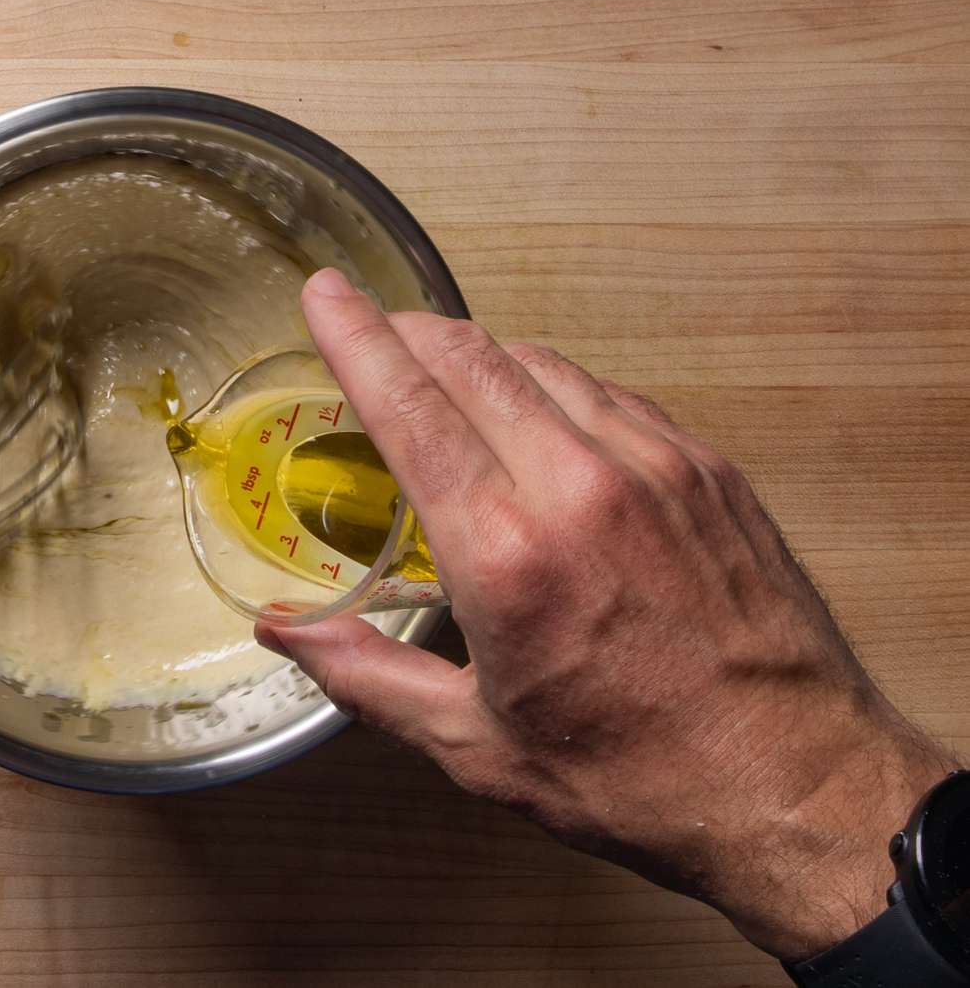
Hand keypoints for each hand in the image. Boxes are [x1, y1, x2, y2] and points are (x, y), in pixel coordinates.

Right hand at [260, 268, 958, 962]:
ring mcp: (655, 465)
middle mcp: (579, 486)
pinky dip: (552, 383)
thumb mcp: (478, 746)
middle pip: (473, 359)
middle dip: (409, 329)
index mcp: (508, 554)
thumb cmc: (635, 776)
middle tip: (372, 325)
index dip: (356, 340)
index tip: (324, 293)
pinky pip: (608, 393)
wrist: (797, 784)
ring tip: (445, 368)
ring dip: (479, 353)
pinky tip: (538, 411)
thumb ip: (369, 676)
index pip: (412, 409)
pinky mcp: (707, 468)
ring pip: (543, 363)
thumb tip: (281, 630)